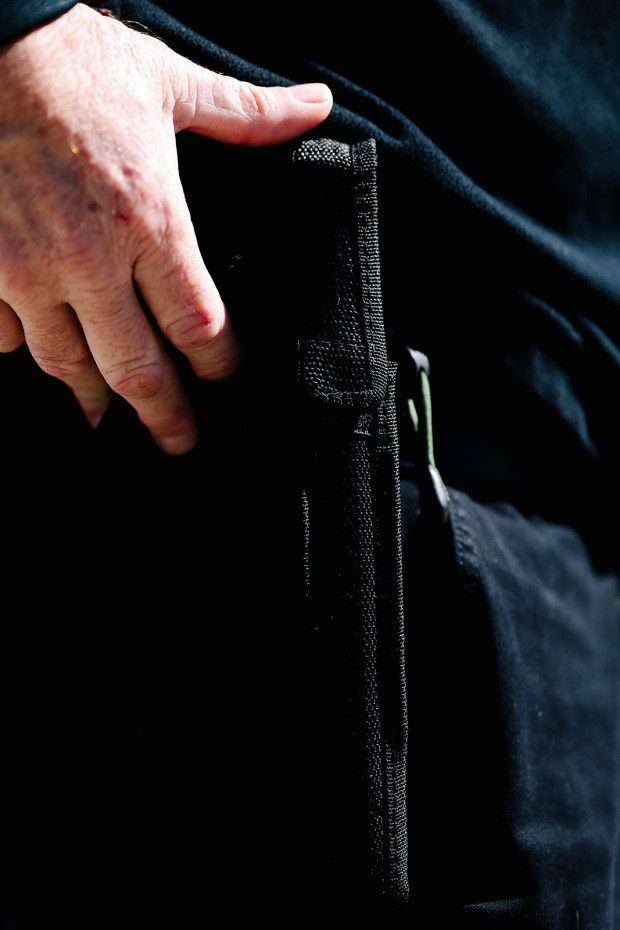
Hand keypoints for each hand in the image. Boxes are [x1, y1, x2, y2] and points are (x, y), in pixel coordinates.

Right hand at [0, 4, 331, 451]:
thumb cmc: (76, 60)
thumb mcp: (170, 83)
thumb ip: (246, 113)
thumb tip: (316, 106)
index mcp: (150, 221)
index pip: (198, 324)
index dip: (218, 363)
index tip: (226, 378)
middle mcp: (90, 260)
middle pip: (137, 369)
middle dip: (164, 416)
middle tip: (179, 443)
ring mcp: (27, 270)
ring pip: (68, 364)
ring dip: (94, 398)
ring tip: (109, 419)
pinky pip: (4, 336)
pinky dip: (24, 352)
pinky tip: (40, 357)